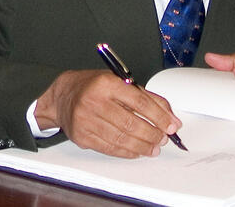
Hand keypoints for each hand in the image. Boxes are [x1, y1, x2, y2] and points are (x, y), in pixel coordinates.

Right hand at [33, 70, 180, 158]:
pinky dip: (127, 152)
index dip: (159, 116)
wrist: (62, 96)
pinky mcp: (82, 136)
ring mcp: (86, 120)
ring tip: (153, 147)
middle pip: (131, 123)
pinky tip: (137, 150)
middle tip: (163, 138)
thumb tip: (170, 118)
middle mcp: (94, 100)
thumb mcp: (119, 82)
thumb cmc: (94, 87)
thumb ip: (146, 98)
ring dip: (143, 146)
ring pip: (122, 139)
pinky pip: (110, 148)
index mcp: (106, 83)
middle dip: (153, 134)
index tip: (171, 126)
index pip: (139, 101)